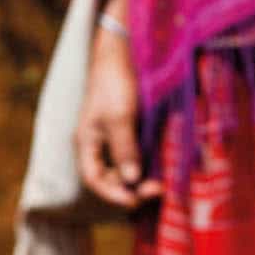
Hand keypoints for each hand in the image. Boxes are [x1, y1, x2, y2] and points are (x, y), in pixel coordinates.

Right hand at [75, 30, 162, 209]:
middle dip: (133, 187)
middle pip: (113, 176)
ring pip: (129, 167)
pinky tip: (166, 166)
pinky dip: (151, 162)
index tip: (134, 201)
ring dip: (145, 177)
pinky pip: (140, 153)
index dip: (112, 194)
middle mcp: (101, 143)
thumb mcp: (119, 117)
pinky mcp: (133, 128)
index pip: (94, 178)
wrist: (124, 52)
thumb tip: (132, 180)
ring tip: (164, 183)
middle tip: (158, 190)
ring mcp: (117, 136)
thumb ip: (124, 149)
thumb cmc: (114, 83)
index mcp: (87, 142)